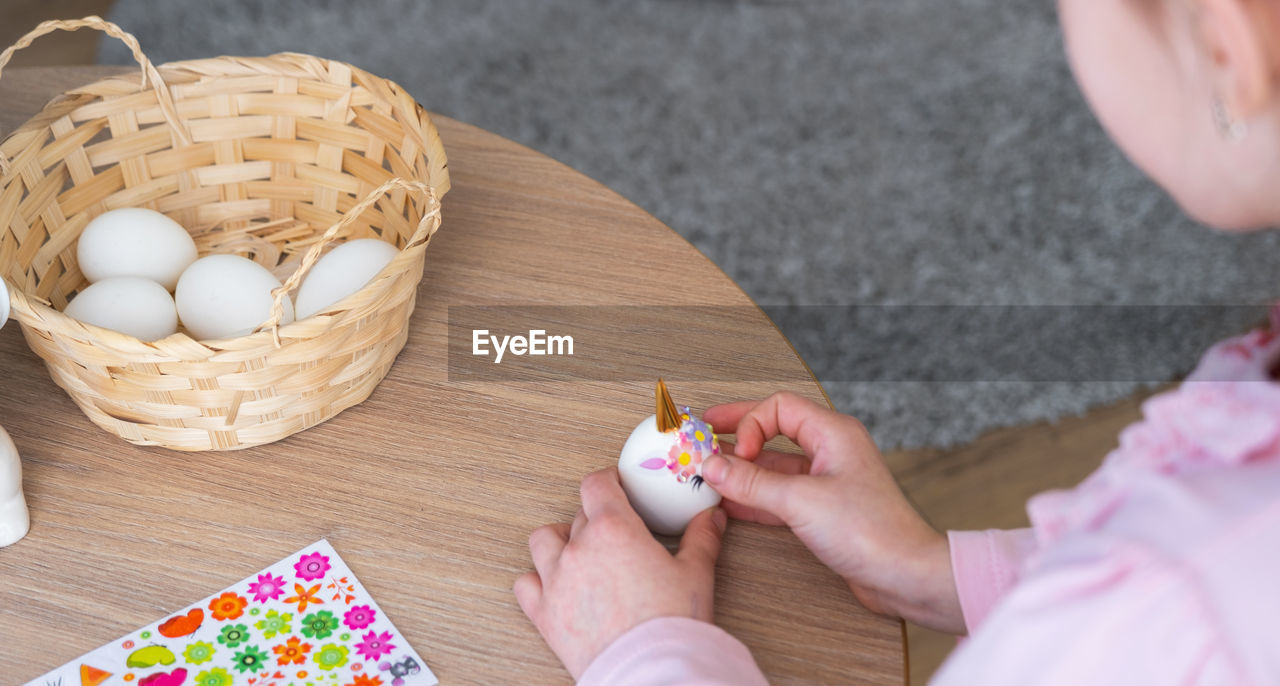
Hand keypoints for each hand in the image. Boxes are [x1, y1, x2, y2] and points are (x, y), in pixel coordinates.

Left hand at [514, 468, 728, 677]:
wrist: (651, 670)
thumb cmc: (670, 625)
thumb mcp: (696, 573)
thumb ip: (702, 538)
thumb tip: (710, 519)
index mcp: (614, 529)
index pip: (597, 484)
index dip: (606, 479)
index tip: (614, 484)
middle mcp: (580, 549)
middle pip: (578, 514)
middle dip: (597, 517)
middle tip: (616, 529)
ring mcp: (557, 581)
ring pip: (543, 540)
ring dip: (558, 539)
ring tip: (578, 549)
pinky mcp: (545, 614)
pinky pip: (525, 585)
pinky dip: (536, 580)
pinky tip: (552, 583)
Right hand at [701, 392, 964, 633]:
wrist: (905, 576)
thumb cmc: (873, 532)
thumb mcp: (801, 502)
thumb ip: (752, 483)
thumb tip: (713, 465)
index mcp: (833, 433)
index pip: (779, 407)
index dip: (749, 424)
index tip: (733, 452)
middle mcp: (830, 450)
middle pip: (774, 429)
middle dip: (737, 434)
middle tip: (702, 434)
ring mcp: (827, 480)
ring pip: (774, 464)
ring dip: (742, 468)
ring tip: (709, 470)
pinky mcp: (823, 509)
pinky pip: (780, 492)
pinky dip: (754, 495)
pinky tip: (730, 500)